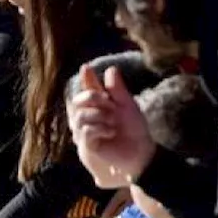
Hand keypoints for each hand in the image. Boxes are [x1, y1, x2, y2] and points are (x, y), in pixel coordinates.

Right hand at [69, 65, 154, 188]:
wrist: (140, 151)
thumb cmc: (134, 128)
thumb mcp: (128, 105)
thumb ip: (118, 89)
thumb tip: (110, 69)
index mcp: (100, 105)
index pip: (88, 89)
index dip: (86, 78)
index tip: (86, 67)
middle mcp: (90, 116)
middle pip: (78, 100)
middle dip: (93, 97)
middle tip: (111, 104)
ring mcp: (86, 130)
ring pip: (80, 115)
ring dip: (99, 115)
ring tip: (113, 122)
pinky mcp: (87, 144)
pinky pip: (85, 130)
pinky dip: (99, 129)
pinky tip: (111, 132)